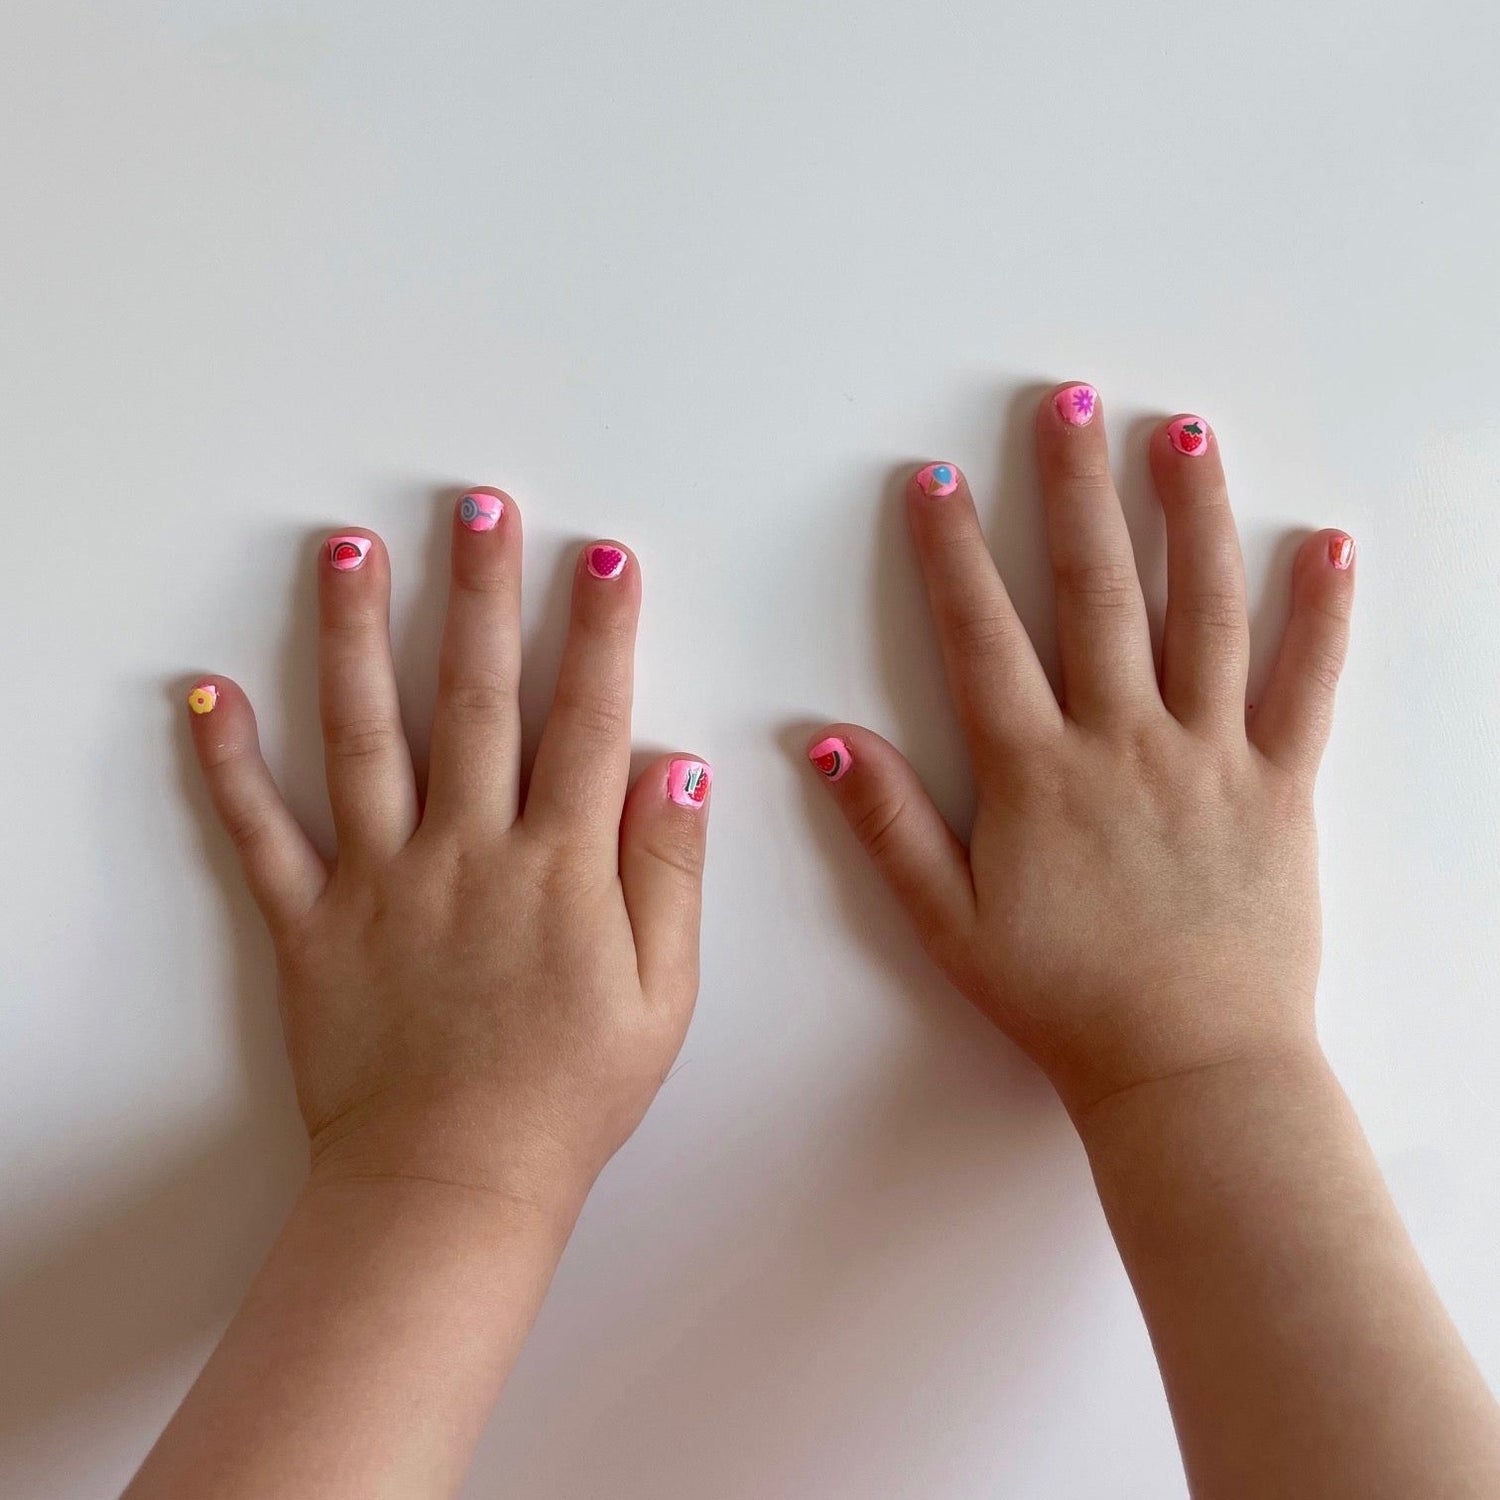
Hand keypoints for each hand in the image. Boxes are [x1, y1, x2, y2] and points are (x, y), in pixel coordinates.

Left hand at [187, 498, 710, 1218]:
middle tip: (479, 505)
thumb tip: (677, 771)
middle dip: (483, 591)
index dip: (600, 634)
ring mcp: (381, 882)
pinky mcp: (311, 924)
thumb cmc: (567, 1097)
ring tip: (352, 550)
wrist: (452, 1187)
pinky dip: (228, 765)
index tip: (603, 560)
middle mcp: (467, 853)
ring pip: (366, 735)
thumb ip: (668, 876)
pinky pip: (262, 835)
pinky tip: (208, 694)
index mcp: (558, 868)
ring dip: (358, 634)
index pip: (586, 722)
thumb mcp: (661, 996)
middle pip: (476, 698)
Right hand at [808, 389, 1354, 1115]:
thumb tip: (831, 742)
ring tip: (1181, 433)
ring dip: (1191, 515)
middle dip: (1075, 488)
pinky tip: (1326, 545)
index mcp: (1038, 773)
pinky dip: (1321, 615)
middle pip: (1097, 592)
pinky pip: (1308, 688)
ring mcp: (1211, 758)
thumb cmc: (1064, 1002)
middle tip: (1067, 400)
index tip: (936, 479)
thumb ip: (890, 827)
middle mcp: (1124, 743)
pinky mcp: (1282, 788)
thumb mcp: (949, 925)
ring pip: (1204, 613)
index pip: (982, 636)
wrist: (1189, 1069)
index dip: (951, 552)